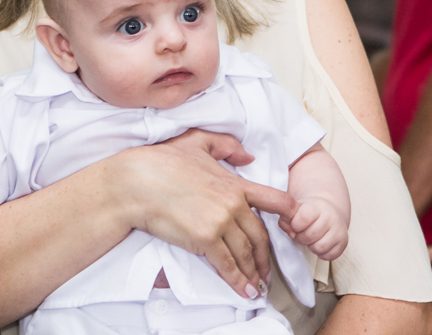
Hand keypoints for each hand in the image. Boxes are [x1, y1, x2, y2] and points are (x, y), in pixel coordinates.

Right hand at [112, 128, 298, 298]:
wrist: (137, 182)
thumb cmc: (162, 161)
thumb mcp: (197, 141)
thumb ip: (226, 146)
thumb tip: (248, 156)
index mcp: (235, 183)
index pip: (274, 200)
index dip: (289, 215)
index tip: (294, 228)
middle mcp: (233, 204)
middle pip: (260, 236)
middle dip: (266, 257)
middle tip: (266, 271)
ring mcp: (220, 222)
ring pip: (246, 253)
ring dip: (253, 273)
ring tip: (256, 285)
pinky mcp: (205, 240)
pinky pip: (227, 264)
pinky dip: (238, 280)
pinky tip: (243, 290)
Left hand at [281, 197, 347, 260]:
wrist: (329, 212)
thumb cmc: (309, 212)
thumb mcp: (296, 209)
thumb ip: (286, 219)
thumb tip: (291, 232)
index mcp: (317, 206)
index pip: (304, 217)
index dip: (295, 225)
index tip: (295, 224)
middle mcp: (331, 217)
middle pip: (309, 236)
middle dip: (301, 237)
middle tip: (301, 233)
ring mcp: (339, 230)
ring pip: (319, 248)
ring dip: (311, 246)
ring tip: (310, 239)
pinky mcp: (344, 243)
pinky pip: (328, 256)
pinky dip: (321, 254)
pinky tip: (319, 243)